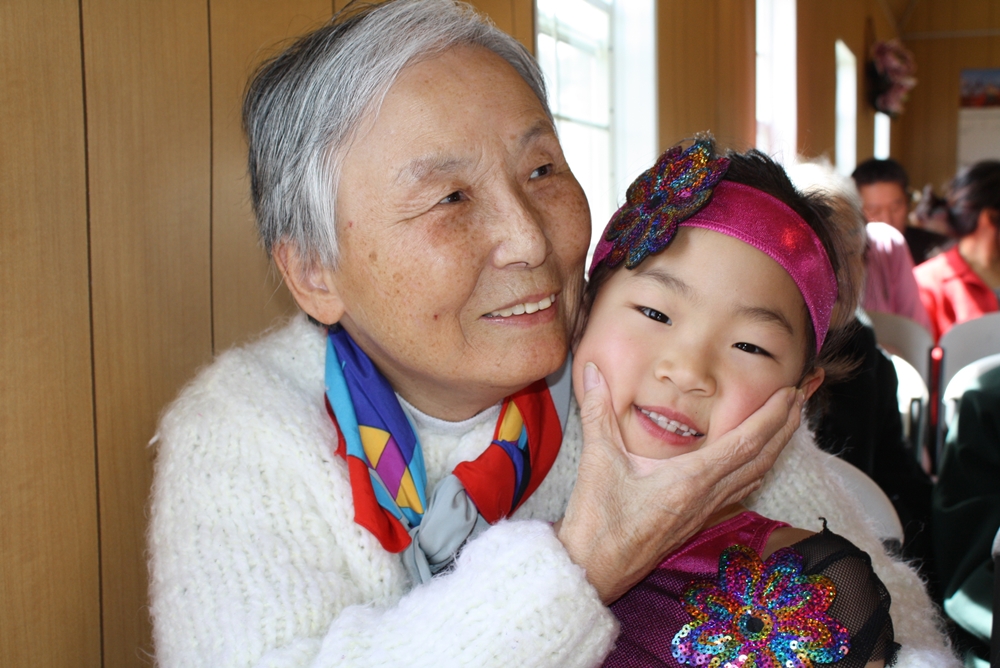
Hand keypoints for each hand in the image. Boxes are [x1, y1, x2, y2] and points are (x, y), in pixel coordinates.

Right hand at [557, 363, 803, 603]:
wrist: (594, 568)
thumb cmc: (597, 521)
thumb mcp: (597, 459)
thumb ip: (598, 411)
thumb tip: (591, 371)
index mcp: (690, 480)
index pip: (745, 443)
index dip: (772, 416)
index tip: (789, 392)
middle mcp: (706, 497)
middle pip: (761, 460)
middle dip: (785, 428)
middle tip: (800, 398)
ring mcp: (704, 512)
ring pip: (754, 478)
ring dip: (774, 449)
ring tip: (786, 424)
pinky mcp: (696, 521)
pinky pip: (738, 492)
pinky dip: (755, 470)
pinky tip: (754, 462)